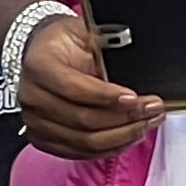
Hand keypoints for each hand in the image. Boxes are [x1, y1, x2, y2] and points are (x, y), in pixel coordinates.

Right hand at [14, 7, 161, 160]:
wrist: (43, 52)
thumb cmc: (66, 42)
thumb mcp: (85, 32)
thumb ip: (107, 45)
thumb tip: (138, 58)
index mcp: (39, 66)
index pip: (74, 88)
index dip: (107, 97)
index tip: (135, 98)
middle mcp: (32, 97)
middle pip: (82, 120)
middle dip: (124, 118)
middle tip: (152, 110)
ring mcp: (35, 122)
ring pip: (84, 142)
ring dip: (122, 136)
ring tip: (146, 123)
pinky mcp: (43, 140)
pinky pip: (80, 152)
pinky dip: (109, 148)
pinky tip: (129, 137)